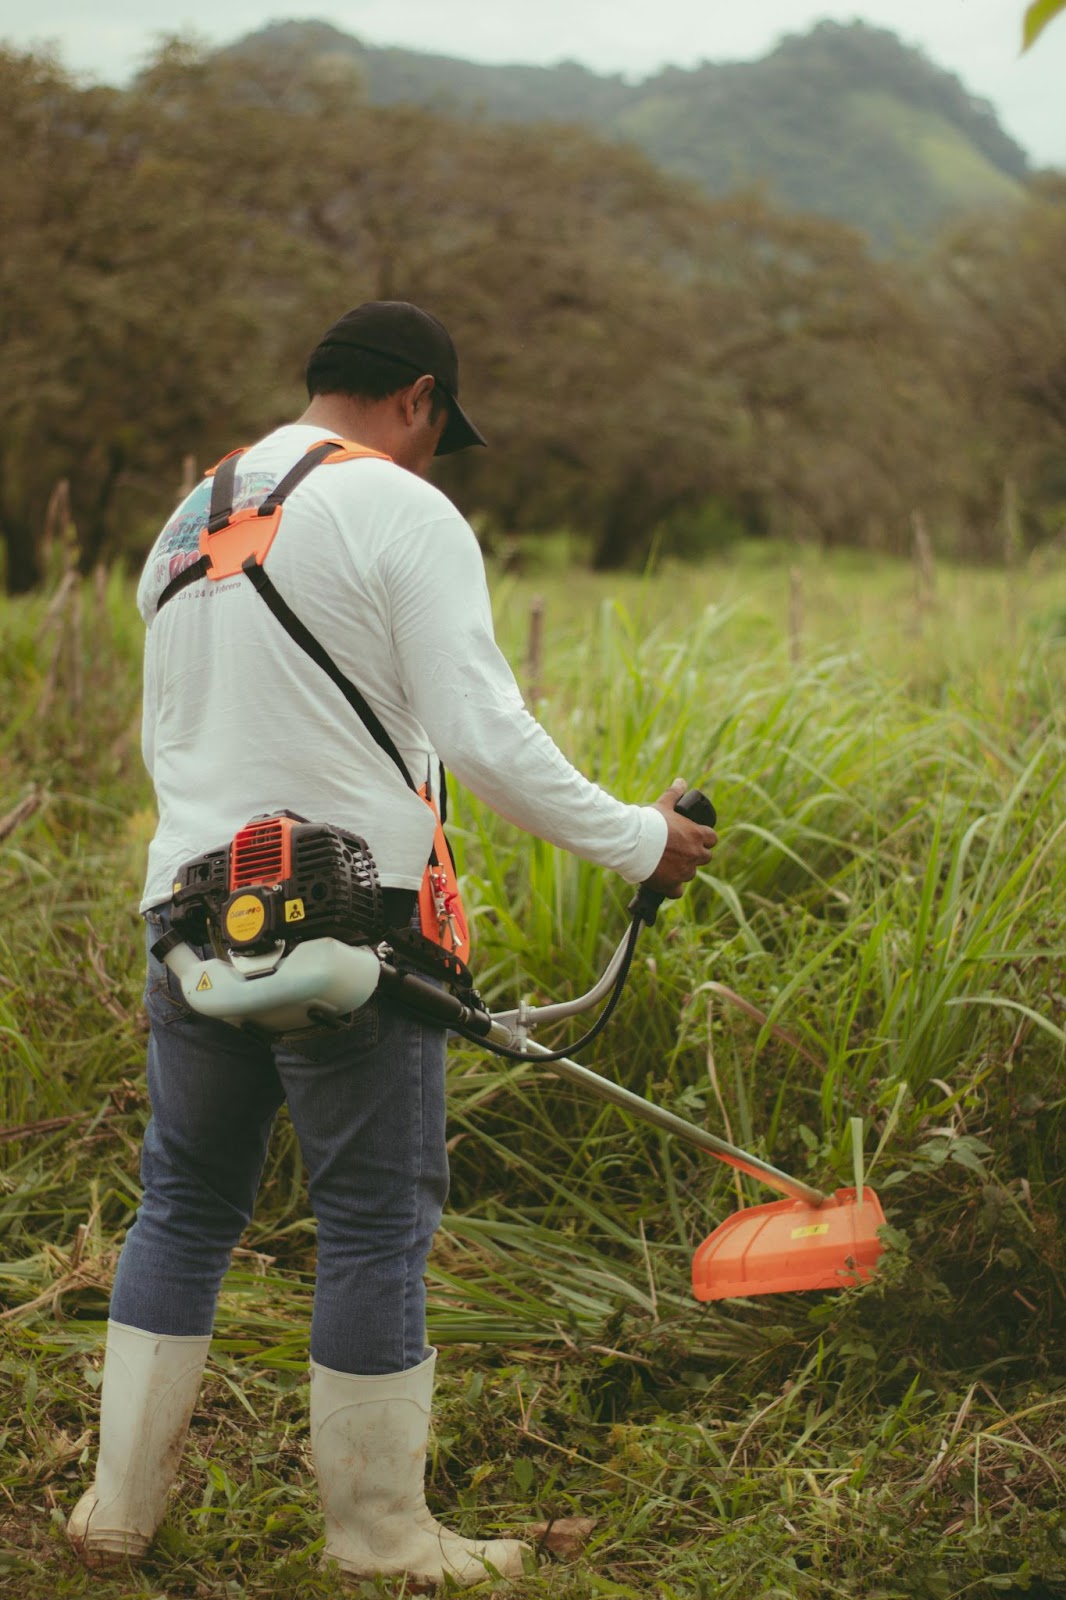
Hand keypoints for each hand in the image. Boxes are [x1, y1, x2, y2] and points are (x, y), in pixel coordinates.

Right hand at [645, 778, 716, 897]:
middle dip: (695, 855)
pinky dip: (671, 888)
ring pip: (690, 874)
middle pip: (705, 857)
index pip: (712, 839)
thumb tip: (681, 781)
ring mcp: (685, 871)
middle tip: (680, 851)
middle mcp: (695, 854)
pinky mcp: (672, 884)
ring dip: (682, 870)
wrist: (632, 842)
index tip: (694, 838)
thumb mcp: (664, 805)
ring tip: (668, 864)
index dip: (704, 839)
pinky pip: (677, 891)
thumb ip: (674, 794)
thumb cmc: (649, 822)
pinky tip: (664, 882)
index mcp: (697, 835)